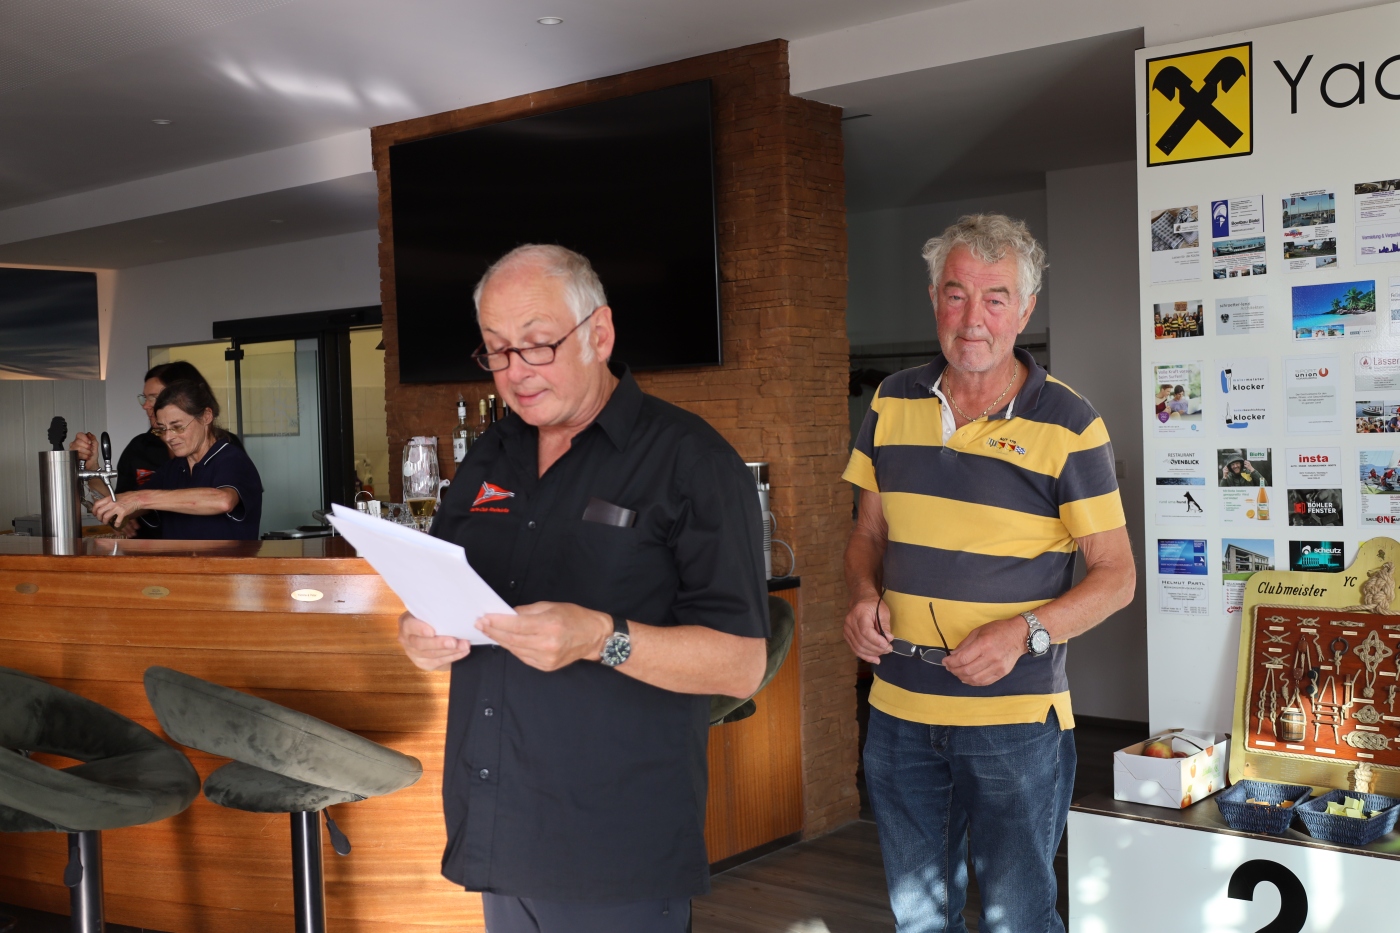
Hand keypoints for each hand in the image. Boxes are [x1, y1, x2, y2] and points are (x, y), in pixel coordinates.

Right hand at [70, 432, 96, 462]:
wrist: (92, 463)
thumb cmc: (93, 455)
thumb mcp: (95, 445)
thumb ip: (93, 438)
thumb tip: (89, 434)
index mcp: (81, 439)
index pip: (79, 434)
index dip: (85, 438)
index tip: (89, 442)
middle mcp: (75, 443)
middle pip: (78, 441)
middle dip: (87, 446)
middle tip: (89, 449)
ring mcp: (73, 449)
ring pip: (78, 448)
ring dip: (86, 452)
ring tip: (88, 454)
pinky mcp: (72, 455)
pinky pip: (77, 454)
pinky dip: (84, 456)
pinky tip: (86, 457)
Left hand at [92, 491, 140, 528]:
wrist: (137, 498)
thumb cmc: (128, 497)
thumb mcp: (116, 496)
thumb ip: (110, 501)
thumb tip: (104, 506)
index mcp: (109, 498)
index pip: (97, 504)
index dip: (94, 510)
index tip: (95, 513)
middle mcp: (111, 503)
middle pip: (99, 512)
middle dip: (99, 517)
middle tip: (101, 519)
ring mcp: (117, 508)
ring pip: (106, 517)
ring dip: (105, 521)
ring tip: (106, 523)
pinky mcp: (122, 513)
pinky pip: (117, 521)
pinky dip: (116, 524)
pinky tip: (117, 525)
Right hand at [398, 612, 470, 670]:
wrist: (430, 634)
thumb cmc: (433, 618)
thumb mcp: (431, 612)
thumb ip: (436, 613)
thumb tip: (455, 611)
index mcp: (406, 622)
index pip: (409, 625)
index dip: (420, 629)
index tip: (432, 632)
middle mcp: (406, 639)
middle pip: (421, 644)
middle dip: (439, 643)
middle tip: (454, 642)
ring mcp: (413, 653)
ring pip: (431, 655)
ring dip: (450, 651)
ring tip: (464, 646)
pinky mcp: (423, 663)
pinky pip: (438, 662)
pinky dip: (453, 656)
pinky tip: (463, 652)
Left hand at [477, 602, 610, 671]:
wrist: (594, 637)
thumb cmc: (574, 617)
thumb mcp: (551, 606)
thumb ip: (527, 611)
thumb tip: (507, 613)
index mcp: (549, 626)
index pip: (516, 625)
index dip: (497, 622)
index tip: (483, 618)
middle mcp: (546, 644)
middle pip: (512, 639)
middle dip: (494, 631)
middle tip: (481, 624)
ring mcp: (546, 658)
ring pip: (515, 650)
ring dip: (501, 640)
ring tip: (490, 631)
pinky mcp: (546, 667)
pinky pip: (523, 657)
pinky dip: (513, 648)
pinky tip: (507, 641)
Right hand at [844, 594, 892, 663]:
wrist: (861, 600)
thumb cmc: (874, 605)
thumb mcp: (883, 611)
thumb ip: (885, 625)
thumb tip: (888, 639)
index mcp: (859, 613)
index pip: (865, 631)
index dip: (876, 641)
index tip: (887, 645)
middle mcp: (850, 622)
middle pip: (862, 641)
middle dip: (877, 649)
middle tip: (889, 649)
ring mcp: (846, 630)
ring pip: (858, 647)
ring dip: (872, 653)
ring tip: (883, 653)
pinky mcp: (847, 636)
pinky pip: (855, 649)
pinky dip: (865, 656)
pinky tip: (875, 659)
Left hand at [943, 617, 1025, 685]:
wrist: (1019, 635)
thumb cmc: (998, 630)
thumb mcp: (978, 631)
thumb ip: (964, 644)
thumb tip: (952, 655)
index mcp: (984, 644)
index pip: (963, 658)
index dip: (951, 662)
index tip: (945, 661)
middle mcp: (991, 657)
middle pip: (967, 671)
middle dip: (954, 670)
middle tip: (949, 667)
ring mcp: (998, 667)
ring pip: (975, 679)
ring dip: (962, 677)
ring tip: (957, 673)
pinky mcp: (1002, 673)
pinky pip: (984, 682)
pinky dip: (973, 682)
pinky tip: (968, 678)